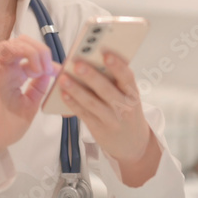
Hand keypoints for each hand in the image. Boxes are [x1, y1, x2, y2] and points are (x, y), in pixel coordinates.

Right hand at [0, 35, 55, 160]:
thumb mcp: (31, 104)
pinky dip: (11, 50)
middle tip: (48, 68)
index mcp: (16, 75)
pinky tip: (26, 67)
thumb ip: (39, 87)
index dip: (47, 59)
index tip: (58, 71)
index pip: (32, 55)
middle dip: (40, 49)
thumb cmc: (7, 127)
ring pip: (11, 43)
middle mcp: (6, 70)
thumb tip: (49, 72)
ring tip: (38, 69)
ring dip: (29, 50)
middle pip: (22, 43)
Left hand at [57, 51, 160, 184]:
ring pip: (92, 103)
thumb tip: (93, 60)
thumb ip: (116, 82)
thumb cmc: (127, 112)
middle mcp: (124, 107)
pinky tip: (64, 94)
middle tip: (77, 64)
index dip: (117, 66)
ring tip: (64, 78)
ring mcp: (111, 119)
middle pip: (106, 90)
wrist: (133, 143)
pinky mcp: (98, 128)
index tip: (106, 54)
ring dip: (76, 90)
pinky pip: (84, 114)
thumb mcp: (129, 97)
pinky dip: (73, 104)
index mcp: (133, 94)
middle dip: (91, 76)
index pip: (127, 77)